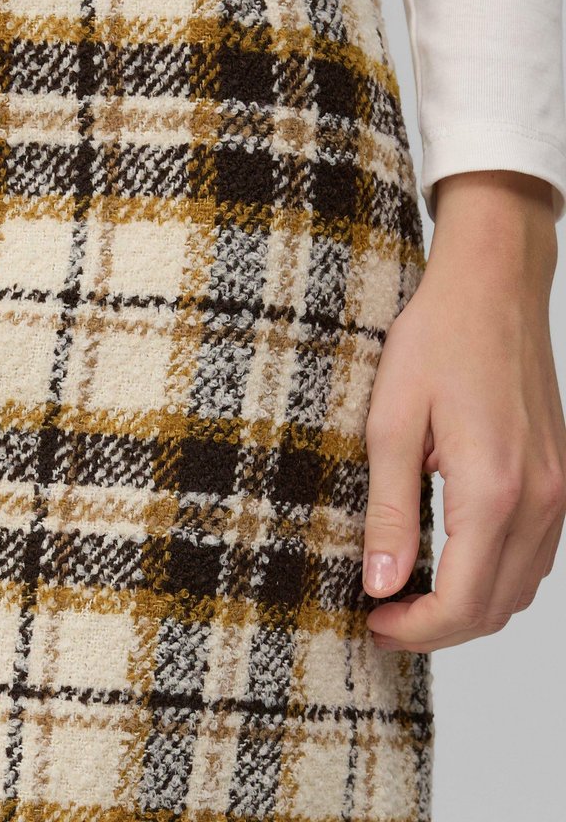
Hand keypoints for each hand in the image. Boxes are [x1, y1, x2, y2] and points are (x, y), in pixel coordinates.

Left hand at [361, 170, 565, 651]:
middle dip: (437, 628)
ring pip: (521, 588)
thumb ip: (388, 510)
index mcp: (493, 491)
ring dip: (469, 605)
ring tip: (410, 590)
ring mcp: (558, 489)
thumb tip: (381, 582)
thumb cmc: (437, 340)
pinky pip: (536, 554)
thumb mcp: (390, 423)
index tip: (371, 621)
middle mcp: (539, 500)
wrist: (493, 286)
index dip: (413, 630)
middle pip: (496, 608)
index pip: (462, 603)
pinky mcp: (559, 475)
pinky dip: (496, 574)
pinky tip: (453, 556)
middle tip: (382, 613)